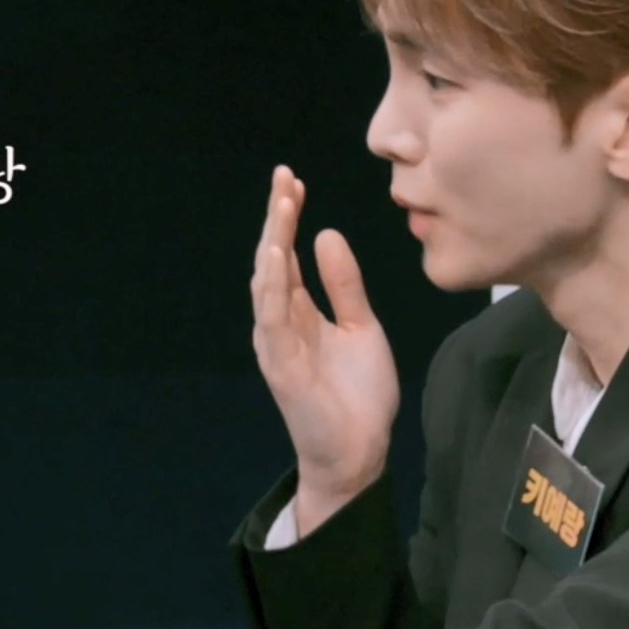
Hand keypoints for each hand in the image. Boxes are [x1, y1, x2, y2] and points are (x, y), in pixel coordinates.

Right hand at [251, 166, 399, 533]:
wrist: (360, 451)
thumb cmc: (357, 395)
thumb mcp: (361, 327)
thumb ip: (344, 285)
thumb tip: (326, 234)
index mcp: (300, 311)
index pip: (289, 254)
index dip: (289, 217)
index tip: (293, 180)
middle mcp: (281, 322)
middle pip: (273, 260)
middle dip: (277, 218)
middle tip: (283, 177)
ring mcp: (277, 343)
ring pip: (267, 283)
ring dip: (273, 242)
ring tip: (282, 205)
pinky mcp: (282, 366)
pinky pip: (272, 319)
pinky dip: (272, 286)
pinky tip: (279, 255)